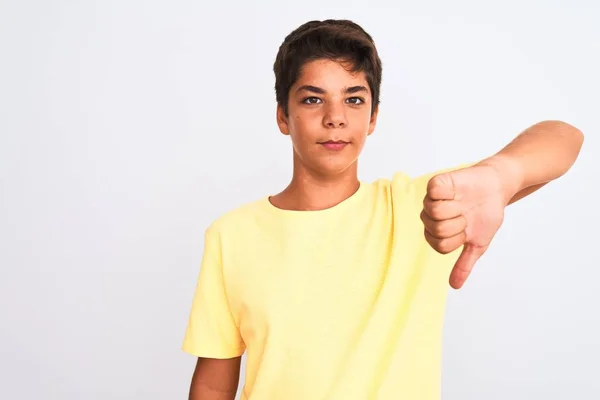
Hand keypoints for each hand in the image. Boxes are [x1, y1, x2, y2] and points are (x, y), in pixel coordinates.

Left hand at [420, 162, 516, 288]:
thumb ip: (464, 264)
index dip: (459, 239)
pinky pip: (433, 192)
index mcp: (436, 232)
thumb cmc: (485, 215)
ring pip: (435, 212)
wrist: (497, 189)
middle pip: (437, 230)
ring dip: (456, 209)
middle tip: (466, 215)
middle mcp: (430, 216)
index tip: (467, 230)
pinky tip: (456, 192)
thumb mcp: (477, 243)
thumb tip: (454, 286)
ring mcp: (431, 199)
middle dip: (459, 224)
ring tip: (462, 203)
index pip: (441, 246)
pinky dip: (449, 193)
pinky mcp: (436, 184)